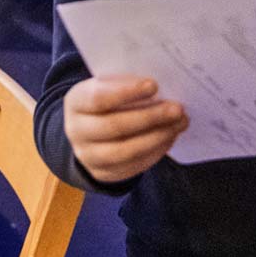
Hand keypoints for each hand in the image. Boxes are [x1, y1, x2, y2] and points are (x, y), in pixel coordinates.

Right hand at [63, 75, 187, 184]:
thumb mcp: (110, 83)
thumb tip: (161, 86)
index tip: (154, 85)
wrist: (89, 128)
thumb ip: (128, 83)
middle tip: (177, 109)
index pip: (98, 99)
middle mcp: (76, 131)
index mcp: (76, 102)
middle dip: (150, 117)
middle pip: (113, 127)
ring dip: (156, 137)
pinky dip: (154, 152)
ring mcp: (87, 156)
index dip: (126, 92)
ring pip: (123, 152)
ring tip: (179, 124)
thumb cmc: (108, 97)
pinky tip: (170, 137)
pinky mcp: (103, 173)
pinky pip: (130, 166)